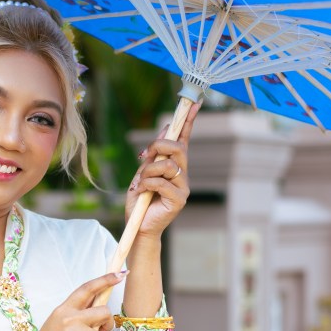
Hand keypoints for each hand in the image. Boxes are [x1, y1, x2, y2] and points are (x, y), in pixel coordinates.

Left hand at [125, 102, 199, 238]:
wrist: (137, 226)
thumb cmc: (140, 200)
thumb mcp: (142, 172)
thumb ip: (152, 155)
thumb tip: (165, 130)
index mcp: (174, 166)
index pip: (183, 140)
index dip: (188, 122)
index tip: (193, 103)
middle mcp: (182, 175)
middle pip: (178, 149)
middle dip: (159, 146)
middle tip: (144, 155)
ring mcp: (183, 187)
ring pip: (168, 165)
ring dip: (149, 170)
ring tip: (140, 183)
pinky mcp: (179, 200)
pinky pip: (162, 182)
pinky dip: (147, 184)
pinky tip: (142, 192)